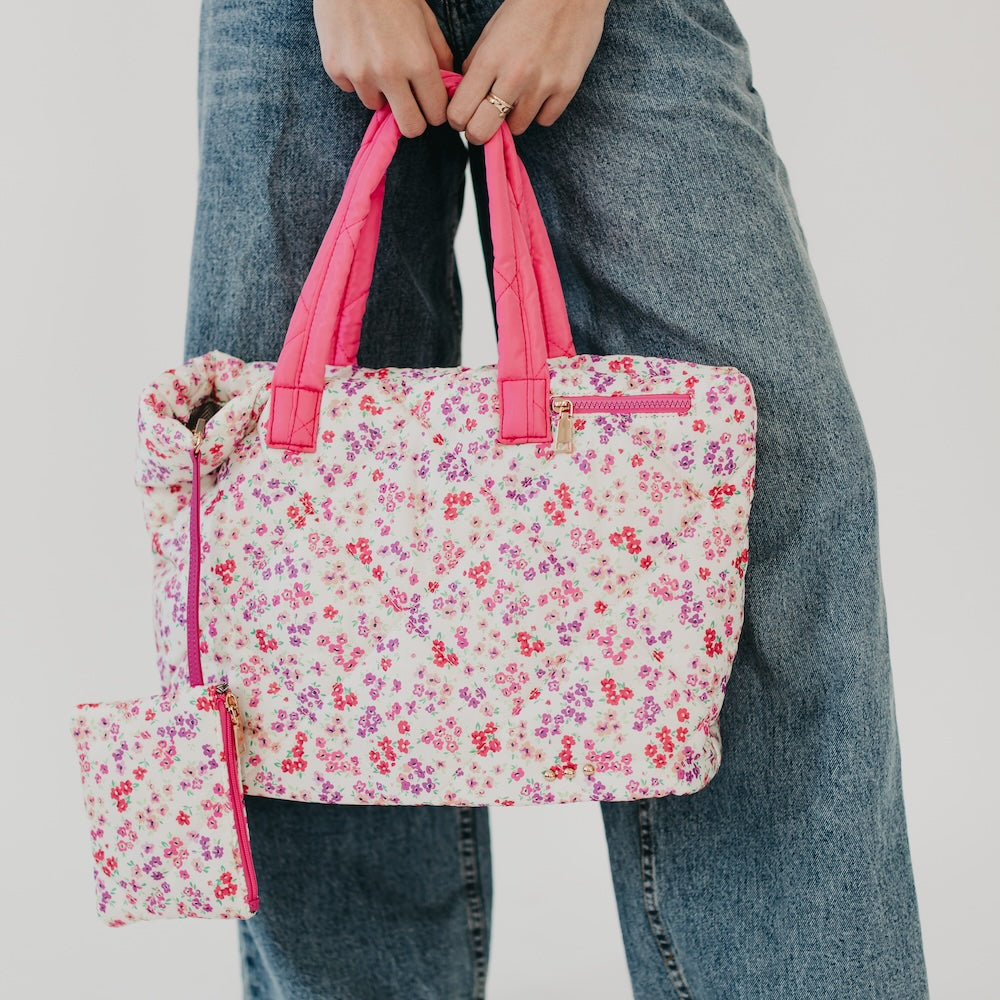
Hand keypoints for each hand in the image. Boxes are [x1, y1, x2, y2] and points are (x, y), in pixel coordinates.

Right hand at [313, 0, 452, 137]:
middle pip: (410, 128)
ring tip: (378, 62)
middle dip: (413, 119)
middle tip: (410, 104)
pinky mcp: (336, 69)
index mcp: (419, 62)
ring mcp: (360, 74)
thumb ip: (439, 55)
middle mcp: (390, 73)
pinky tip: (358, 50)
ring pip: (377, 106)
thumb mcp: (425, 18)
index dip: (436, 111)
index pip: (436, 114)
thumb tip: (447, 85)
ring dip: (381, 92)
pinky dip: (356, 77)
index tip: (431, 105)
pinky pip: (351, 89)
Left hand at [448, 0, 609, 144]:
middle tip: (483, 121)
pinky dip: (540, 111)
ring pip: (516, 128)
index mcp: (490, 59)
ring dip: (513, 117)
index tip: (462, 115)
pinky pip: (544, 120)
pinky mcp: (566, 89)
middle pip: (482, 131)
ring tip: (518, 95)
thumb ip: (476, 64)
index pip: (460, 113)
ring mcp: (542, 85)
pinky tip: (541, 91)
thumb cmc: (529, 7)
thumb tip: (465, 95)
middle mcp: (514, 77)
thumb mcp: (492, 30)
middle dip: (478, 131)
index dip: (457, 119)